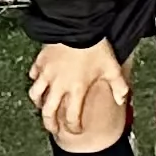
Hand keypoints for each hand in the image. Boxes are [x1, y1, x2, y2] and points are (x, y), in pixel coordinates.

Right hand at [26, 36, 130, 150]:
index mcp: (76, 90)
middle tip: (52, 128)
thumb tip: (122, 99)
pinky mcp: (41, 61)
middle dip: (50, 124)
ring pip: (36, 95)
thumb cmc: (94, 47)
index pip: (72, 117)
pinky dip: (35, 80)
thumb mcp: (112, 68)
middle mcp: (58, 85)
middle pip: (48, 112)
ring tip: (42, 106)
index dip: (73, 127)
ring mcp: (47, 73)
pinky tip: (38, 80)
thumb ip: (118, 86)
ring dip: (39, 103)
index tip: (76, 129)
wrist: (78, 26)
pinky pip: (33, 74)